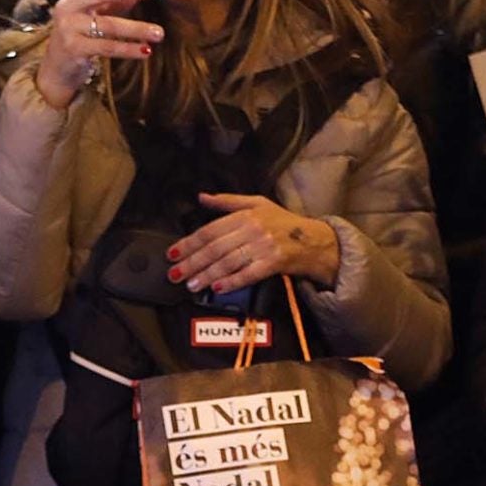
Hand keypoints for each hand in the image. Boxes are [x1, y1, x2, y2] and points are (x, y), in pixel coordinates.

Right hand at [35, 0, 160, 110]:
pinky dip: (128, 50)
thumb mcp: (95, 16)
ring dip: (136, 29)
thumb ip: (114, 3)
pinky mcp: (75, 50)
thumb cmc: (79, 37)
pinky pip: (107, 48)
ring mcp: (69, 29)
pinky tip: (145, 51)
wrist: (57, 70)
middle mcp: (68, 7)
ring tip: (159, 33)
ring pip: (108, 25)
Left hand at [168, 193, 340, 292]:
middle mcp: (252, 229)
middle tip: (175, 273)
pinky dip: (232, 281)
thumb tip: (202, 197)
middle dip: (192, 262)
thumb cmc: (282, 223)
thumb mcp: (256, 204)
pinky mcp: (273, 263)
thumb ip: (227, 202)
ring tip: (191, 284)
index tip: (173, 253)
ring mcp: (263, 247)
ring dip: (207, 275)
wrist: (312, 240)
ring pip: (228, 262)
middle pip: (215, 248)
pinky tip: (218, 287)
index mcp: (245, 215)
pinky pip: (249, 274)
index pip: (210, 230)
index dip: (189, 243)